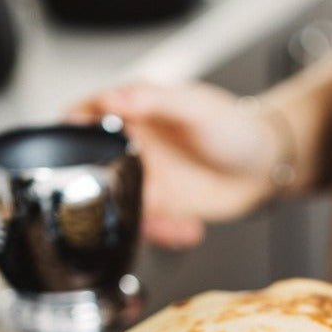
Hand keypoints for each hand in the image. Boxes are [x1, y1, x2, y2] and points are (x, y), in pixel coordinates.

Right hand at [66, 81, 282, 247]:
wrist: (268, 166)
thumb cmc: (236, 127)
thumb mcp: (195, 105)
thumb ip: (152, 99)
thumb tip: (113, 97)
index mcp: (135, 114)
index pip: (85, 117)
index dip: (68, 131)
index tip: (63, 146)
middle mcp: (135, 148)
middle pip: (93, 168)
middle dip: (95, 190)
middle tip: (111, 201)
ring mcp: (149, 181)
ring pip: (118, 205)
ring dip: (135, 220)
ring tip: (166, 222)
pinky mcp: (165, 209)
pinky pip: (148, 227)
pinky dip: (163, 234)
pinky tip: (189, 230)